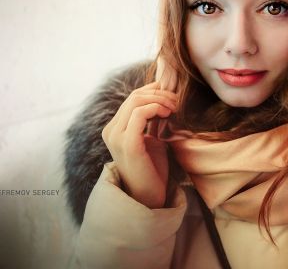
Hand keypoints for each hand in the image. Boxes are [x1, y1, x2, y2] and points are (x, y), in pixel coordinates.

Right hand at [101, 82, 177, 208]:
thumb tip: (163, 97)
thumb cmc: (152, 169)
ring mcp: (116, 137)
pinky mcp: (127, 143)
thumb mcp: (150, 139)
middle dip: (160, 94)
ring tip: (174, 107)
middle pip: (135, 96)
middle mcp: (111, 131)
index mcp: (114, 128)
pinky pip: (140, 113)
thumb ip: (151, 120)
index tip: (172, 96)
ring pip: (137, 101)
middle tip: (177, 101)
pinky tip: (168, 114)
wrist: (148, 197)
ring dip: (160, 100)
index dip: (154, 91)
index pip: (133, 98)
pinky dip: (157, 108)